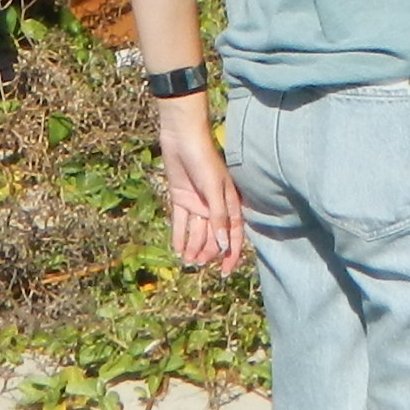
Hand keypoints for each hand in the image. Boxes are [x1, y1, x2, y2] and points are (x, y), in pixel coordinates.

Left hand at [156, 100, 243, 269]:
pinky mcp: (181, 198)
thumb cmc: (204, 160)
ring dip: (193, 247)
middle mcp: (214, 206)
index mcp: (229, 203)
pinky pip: (181, 222)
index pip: (233, 234)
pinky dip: (179, 236)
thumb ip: (218, 217)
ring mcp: (197, 203)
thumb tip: (223, 244)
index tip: (224, 272)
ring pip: (197, 232)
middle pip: (213, 236)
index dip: (230, 254)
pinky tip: (177, 250)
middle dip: (207, 252)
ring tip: (186, 262)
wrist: (182, 138)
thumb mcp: (214, 189)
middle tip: (196, 265)